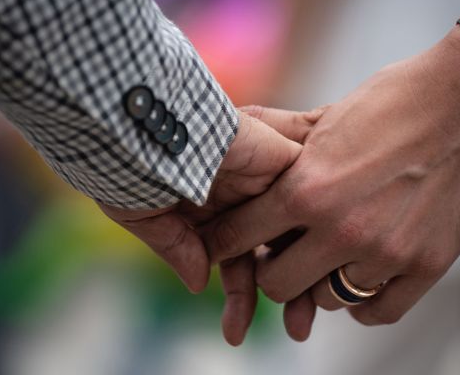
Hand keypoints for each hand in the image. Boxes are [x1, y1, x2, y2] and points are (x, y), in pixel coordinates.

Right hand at [98, 108, 322, 344]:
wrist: (149, 125)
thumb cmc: (135, 167)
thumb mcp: (148, 216)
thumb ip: (177, 248)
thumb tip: (199, 283)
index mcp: (208, 206)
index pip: (237, 257)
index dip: (240, 295)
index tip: (235, 334)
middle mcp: (242, 194)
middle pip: (274, 249)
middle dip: (286, 293)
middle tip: (295, 331)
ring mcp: (266, 178)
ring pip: (297, 232)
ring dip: (305, 274)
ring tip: (304, 321)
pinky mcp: (287, 159)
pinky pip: (314, 197)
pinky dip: (319, 234)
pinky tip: (324, 273)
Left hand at [202, 26, 459, 331]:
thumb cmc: (398, 97)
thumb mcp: (330, 116)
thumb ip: (283, 143)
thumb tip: (237, 133)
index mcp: (308, 188)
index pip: (239, 236)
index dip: (225, 239)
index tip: (230, 240)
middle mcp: (342, 229)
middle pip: (277, 284)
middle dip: (273, 267)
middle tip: (284, 251)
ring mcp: (387, 253)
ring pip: (326, 300)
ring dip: (322, 280)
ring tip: (331, 254)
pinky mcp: (427, 266)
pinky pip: (377, 311)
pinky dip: (363, 302)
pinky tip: (361, 279)